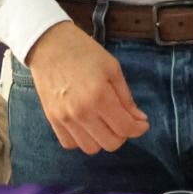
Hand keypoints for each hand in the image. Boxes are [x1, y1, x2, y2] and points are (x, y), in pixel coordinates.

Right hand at [24, 21, 148, 152]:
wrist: (49, 45)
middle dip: (123, 135)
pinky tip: (87, 126)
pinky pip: (70, 144)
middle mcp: (82, 112)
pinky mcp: (52, 120)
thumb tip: (139, 119)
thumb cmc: (84, 52)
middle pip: (110, 144)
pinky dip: (82, 140)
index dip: (139, 129)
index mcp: (100, 96)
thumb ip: (126, 97)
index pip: (125, 128)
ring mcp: (64, 119)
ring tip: (106, 123)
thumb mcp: (112, 68)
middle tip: (124, 121)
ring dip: (103, 139)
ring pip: (90, 148)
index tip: (143, 123)